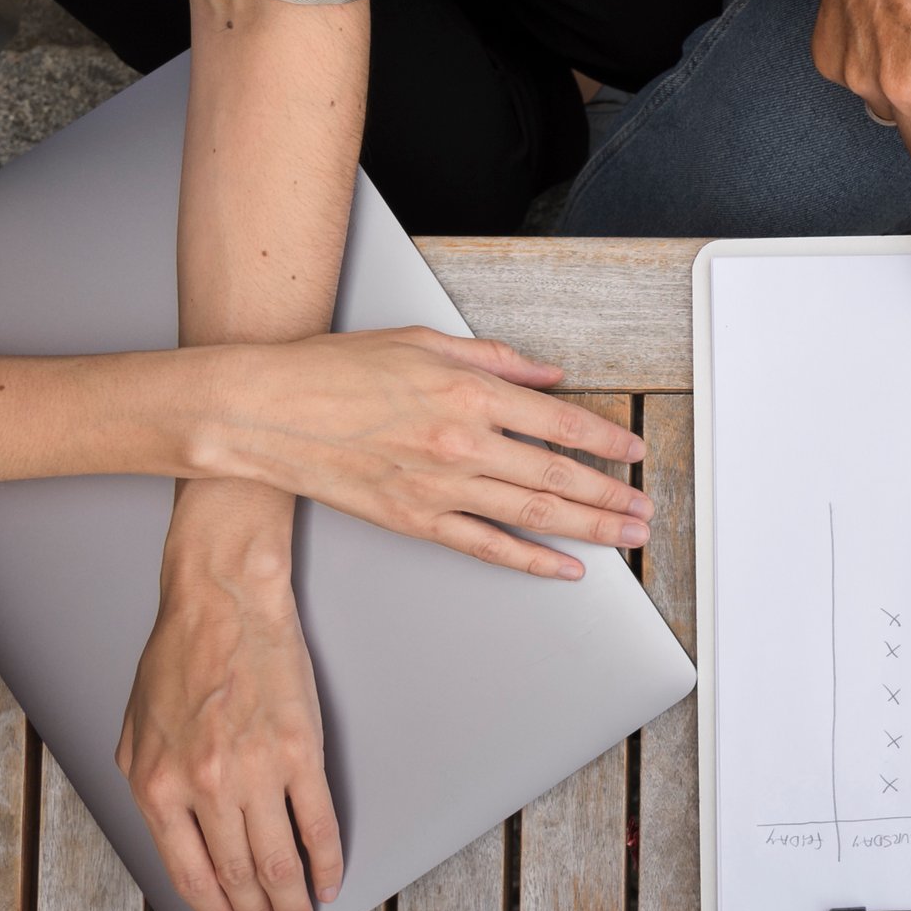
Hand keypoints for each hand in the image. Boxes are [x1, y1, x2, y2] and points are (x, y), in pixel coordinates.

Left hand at [118, 507, 339, 910]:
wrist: (224, 603)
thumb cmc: (180, 657)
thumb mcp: (135, 731)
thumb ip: (148, 786)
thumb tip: (175, 835)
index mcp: (158, 787)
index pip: (191, 872)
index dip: (216, 909)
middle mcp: (206, 787)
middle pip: (238, 875)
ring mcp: (256, 772)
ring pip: (278, 859)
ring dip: (294, 902)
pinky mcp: (302, 751)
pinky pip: (316, 820)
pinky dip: (325, 858)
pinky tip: (330, 878)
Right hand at [206, 328, 649, 578]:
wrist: (264, 411)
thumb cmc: (334, 370)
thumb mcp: (424, 342)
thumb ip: (497, 359)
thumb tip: (548, 375)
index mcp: (469, 391)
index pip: (559, 422)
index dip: (605, 441)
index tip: (634, 452)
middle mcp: (462, 441)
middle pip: (557, 475)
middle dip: (612, 495)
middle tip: (646, 508)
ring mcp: (439, 485)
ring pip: (533, 514)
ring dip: (590, 528)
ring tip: (627, 536)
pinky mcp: (414, 519)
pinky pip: (486, 546)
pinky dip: (531, 561)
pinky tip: (564, 568)